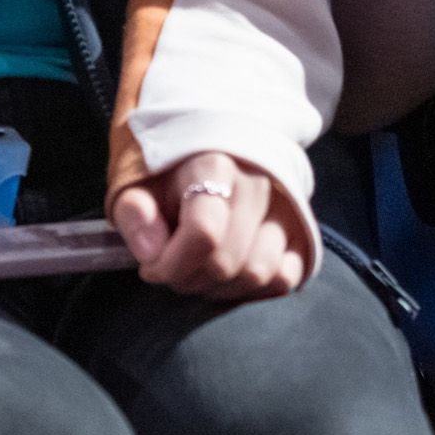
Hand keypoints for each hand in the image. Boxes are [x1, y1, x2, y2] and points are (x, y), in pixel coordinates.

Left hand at [110, 152, 308, 301]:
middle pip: (228, 261)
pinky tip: (228, 276)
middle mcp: (258, 183)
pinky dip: (255, 288)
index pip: (203, 232)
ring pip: (259, 273)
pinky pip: (286, 276)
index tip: (150, 265)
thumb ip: (134, 212)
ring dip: (221, 288)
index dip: (171, 263)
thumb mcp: (135, 181)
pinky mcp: (300, 228)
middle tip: (170, 270)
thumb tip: (151, 252)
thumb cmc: (167, 170)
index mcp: (214, 164)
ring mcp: (285, 206)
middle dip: (189, 279)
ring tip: (198, 272)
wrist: (209, 147)